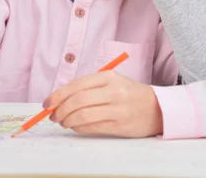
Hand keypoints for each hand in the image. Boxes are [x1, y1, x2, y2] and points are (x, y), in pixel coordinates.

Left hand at [43, 71, 163, 137]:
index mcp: (108, 77)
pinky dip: (78, 128)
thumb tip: (59, 99)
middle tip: (53, 115)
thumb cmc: (129, 93)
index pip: (76, 85)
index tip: (47, 103)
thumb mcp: (112, 82)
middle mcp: (113, 91)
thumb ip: (87, 88)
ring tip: (63, 122)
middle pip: (77, 101)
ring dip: (68, 121)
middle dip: (60, 110)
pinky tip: (75, 126)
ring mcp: (117, 109)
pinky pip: (92, 127)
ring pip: (83, 116)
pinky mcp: (120, 125)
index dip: (58, 95)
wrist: (158, 108)